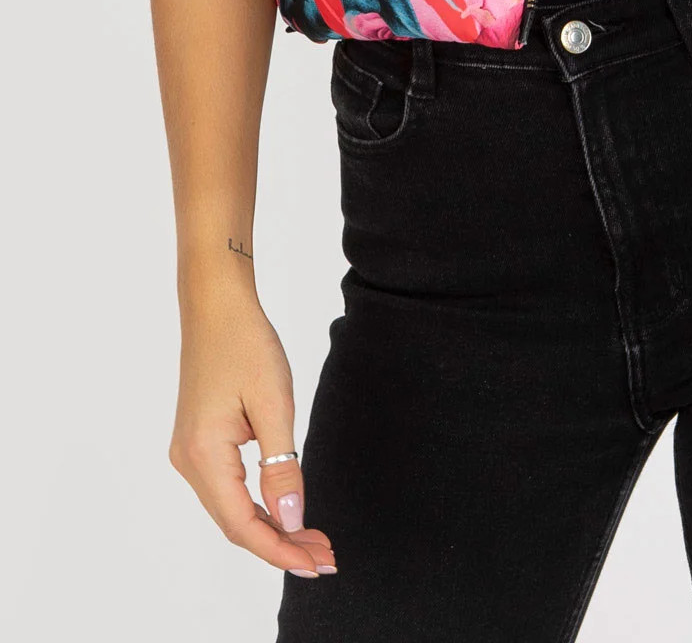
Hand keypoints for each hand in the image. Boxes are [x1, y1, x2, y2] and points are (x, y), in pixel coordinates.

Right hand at [168, 291, 336, 578]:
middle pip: (234, 523)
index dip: (280, 549)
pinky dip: (257, 505)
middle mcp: (188, 462)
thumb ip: (281, 464)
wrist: (216, 307)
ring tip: (313, 539)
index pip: (241, 524)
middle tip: (326, 557)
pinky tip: (285, 510)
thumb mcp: (274, 403)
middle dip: (280, 544)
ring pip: (230, 509)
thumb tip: (291, 517)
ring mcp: (189, 454)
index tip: (317, 563)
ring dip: (270, 526)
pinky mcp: (198, 443)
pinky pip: (227, 489)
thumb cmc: (247, 345)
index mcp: (204, 455)